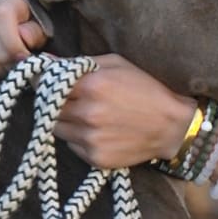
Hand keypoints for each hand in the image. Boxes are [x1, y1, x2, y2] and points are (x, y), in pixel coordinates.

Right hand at [0, 0, 46, 86]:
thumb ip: (36, 34)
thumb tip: (24, 36)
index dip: (14, 44)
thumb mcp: (42, 34)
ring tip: (5, 68)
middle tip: (17, 66)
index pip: (1, 17)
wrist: (13, 45)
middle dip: (10, 65)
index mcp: (7, 3)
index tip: (24, 58)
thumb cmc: (31, 39)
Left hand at [52, 54, 196, 169]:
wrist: (171, 127)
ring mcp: (90, 138)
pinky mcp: (95, 157)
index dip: (48, 85)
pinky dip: (78, 139)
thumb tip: (46, 61)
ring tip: (86, 117)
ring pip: (57, 130)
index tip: (51, 85)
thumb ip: (80, 63)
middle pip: (49, 109)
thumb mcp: (117, 64)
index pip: (49, 85)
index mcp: (91, 85)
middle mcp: (88, 113)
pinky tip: (97, 132)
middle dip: (55, 104)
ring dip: (65, 122)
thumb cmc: (146, 90)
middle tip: (70, 102)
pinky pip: (72, 147)